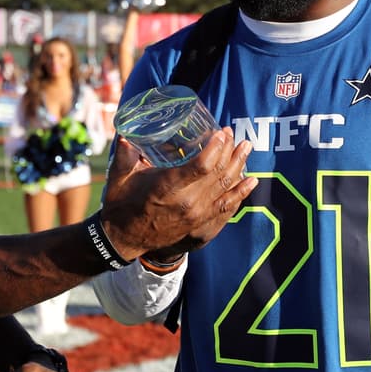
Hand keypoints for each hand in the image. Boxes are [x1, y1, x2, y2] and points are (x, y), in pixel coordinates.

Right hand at [101, 129, 254, 258]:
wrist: (124, 240)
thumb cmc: (120, 205)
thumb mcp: (120, 176)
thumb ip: (125, 152)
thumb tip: (126, 131)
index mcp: (167, 189)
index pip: (201, 166)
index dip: (216, 147)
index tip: (221, 132)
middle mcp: (187, 204)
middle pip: (219, 175)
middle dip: (230, 152)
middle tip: (234, 134)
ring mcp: (197, 218)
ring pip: (227, 190)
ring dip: (240, 167)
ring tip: (246, 148)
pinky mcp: (202, 227)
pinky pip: (227, 208)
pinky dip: (240, 194)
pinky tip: (250, 181)